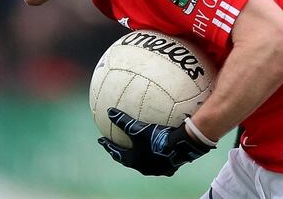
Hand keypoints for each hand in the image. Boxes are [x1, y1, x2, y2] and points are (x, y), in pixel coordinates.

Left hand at [97, 107, 213, 176]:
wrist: (180, 148)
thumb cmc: (157, 138)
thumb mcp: (138, 128)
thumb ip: (124, 121)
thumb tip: (109, 111)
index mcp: (134, 160)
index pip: (116, 153)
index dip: (109, 146)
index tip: (102, 140)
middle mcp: (144, 168)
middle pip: (130, 160)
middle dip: (124, 152)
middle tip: (120, 145)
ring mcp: (157, 170)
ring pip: (146, 163)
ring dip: (142, 156)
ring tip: (143, 148)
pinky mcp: (170, 168)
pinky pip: (162, 161)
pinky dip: (159, 155)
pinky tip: (164, 148)